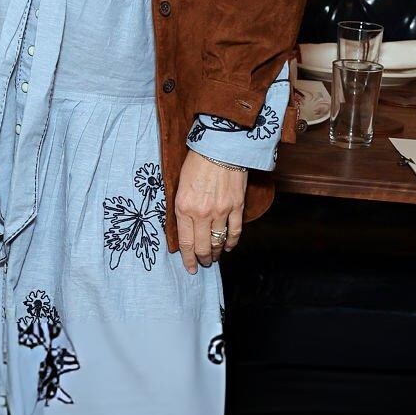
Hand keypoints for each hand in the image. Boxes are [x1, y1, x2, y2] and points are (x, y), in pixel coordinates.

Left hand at [174, 150, 246, 273]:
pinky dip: (231, 242)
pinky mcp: (236, 206)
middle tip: (203, 263)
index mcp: (184, 208)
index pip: (186, 242)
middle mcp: (202, 213)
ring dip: (216, 253)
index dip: (188, 259)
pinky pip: (235, 231)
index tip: (190, 267)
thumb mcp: (179, 186)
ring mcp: (221, 211)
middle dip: (202, 259)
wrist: (219, 147)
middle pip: (203, 246)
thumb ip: (181, 208)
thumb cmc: (196, 162)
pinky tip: (228, 246)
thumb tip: (183, 228)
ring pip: (218, 241)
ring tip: (214, 258)